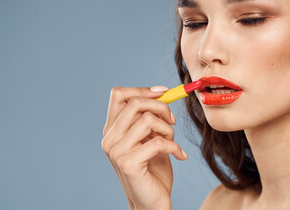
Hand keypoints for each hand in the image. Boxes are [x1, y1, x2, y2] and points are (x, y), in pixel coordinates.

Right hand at [101, 86, 187, 209]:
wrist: (152, 203)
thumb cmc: (153, 170)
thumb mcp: (151, 138)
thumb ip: (149, 118)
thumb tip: (161, 94)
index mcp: (112, 129)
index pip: (118, 95)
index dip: (142, 90)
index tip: (163, 93)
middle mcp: (109, 138)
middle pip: (134, 103)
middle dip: (161, 107)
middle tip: (172, 121)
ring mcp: (116, 151)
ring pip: (147, 120)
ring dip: (168, 129)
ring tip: (172, 141)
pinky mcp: (128, 163)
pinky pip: (158, 142)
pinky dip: (174, 146)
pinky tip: (180, 155)